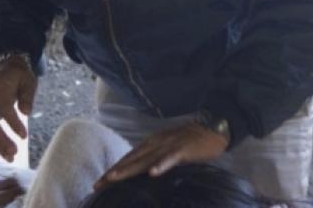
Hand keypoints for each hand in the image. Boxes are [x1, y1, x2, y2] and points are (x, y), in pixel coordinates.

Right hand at [0, 56, 36, 162]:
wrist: (5, 69)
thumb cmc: (20, 76)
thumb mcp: (28, 81)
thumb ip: (27, 96)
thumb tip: (27, 112)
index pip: (4, 109)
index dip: (13, 123)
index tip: (24, 136)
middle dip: (1, 140)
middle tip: (14, 153)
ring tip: (9, 159)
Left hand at [93, 123, 228, 190]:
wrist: (215, 128)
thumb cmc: (193, 140)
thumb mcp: (169, 147)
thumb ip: (156, 155)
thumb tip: (143, 170)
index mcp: (153, 142)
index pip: (130, 157)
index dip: (114, 169)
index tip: (99, 181)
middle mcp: (157, 142)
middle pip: (132, 159)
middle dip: (114, 172)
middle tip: (97, 184)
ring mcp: (170, 145)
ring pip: (146, 159)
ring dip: (129, 169)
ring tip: (114, 179)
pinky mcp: (183, 149)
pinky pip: (170, 158)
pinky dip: (161, 165)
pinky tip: (152, 173)